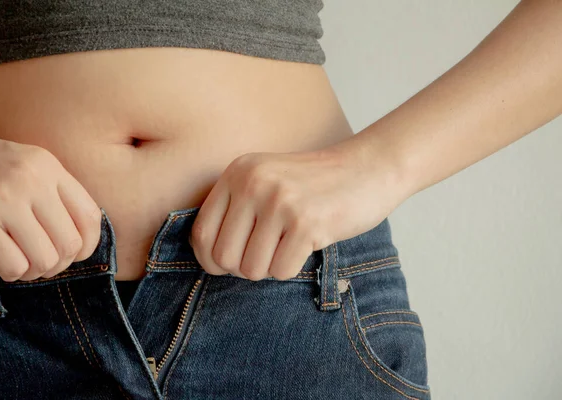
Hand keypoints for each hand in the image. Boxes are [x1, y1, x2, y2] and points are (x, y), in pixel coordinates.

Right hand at [0, 131, 101, 281]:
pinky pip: (14, 266)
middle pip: (70, 243)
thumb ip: (56, 191)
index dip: (90, 243)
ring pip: (45, 259)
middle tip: (47, 262)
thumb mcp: (28, 165)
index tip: (79, 253)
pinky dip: (14, 273)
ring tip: (26, 263)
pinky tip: (6, 262)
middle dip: (62, 263)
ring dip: (38, 271)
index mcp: (47, 166)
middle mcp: (30, 181)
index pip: (89, 215)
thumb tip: (85, 236)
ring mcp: (3, 202)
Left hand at [188, 142, 406, 280]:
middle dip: (243, 269)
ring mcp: (280, 202)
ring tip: (287, 246)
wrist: (368, 168)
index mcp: (238, 172)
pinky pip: (281, 271)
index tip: (228, 265)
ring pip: (252, 270)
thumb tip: (208, 259)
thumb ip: (235, 209)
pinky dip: (292, 268)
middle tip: (266, 256)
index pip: (201, 233)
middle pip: (224, 258)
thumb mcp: (265, 180)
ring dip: (269, 269)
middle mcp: (253, 183)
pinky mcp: (307, 222)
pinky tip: (306, 246)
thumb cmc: (313, 184)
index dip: (210, 260)